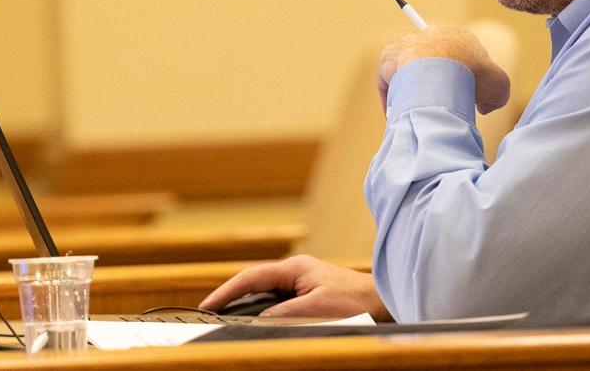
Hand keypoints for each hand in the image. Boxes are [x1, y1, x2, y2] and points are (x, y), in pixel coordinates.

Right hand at [199, 255, 390, 320]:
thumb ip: (284, 313)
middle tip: (209, 313)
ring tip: (225, 318)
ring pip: (264, 293)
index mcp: (294, 268)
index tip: (207, 306)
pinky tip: (255, 321)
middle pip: (254, 284)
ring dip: (247, 306)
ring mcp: (301, 281)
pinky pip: (276, 300)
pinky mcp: (307, 293)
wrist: (382, 301)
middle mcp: (295, 271)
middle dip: (231, 298)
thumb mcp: (316, 310)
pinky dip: (262, 310)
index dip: (226, 292)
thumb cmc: (354, 302)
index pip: (251, 278)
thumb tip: (258, 319)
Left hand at [378, 24, 510, 113]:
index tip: (465, 99)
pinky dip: (394, 98)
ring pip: (409, 75)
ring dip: (413, 94)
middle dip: (437, 89)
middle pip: (432, 66)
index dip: (464, 82)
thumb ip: (496, 95)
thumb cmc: (473, 75)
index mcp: (455, 35)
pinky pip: (389, 81)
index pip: (459, 58)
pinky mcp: (389, 58)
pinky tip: (403, 114)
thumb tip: (483, 107)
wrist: (439, 71)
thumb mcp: (499, 85)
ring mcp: (407, 45)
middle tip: (441, 109)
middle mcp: (429, 35)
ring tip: (421, 114)